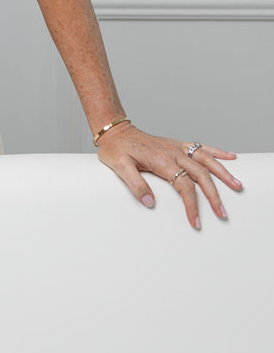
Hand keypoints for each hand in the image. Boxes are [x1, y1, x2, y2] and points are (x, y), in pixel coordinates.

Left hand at [95, 123, 241, 227]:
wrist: (115, 131)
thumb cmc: (115, 149)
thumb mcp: (119, 167)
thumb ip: (135, 184)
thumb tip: (150, 202)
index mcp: (161, 160)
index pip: (183, 186)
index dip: (191, 205)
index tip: (195, 221)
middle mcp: (173, 153)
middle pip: (201, 174)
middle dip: (214, 195)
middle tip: (222, 213)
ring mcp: (176, 148)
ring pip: (206, 160)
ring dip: (223, 173)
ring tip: (237, 186)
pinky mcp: (177, 145)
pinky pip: (201, 147)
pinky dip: (217, 152)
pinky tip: (231, 156)